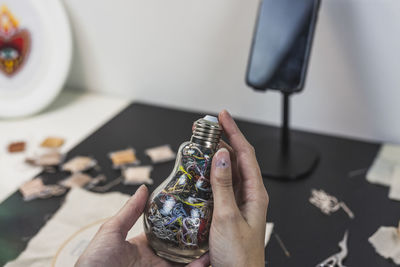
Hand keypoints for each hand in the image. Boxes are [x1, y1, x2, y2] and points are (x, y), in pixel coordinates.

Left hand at [75, 185, 208, 266]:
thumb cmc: (94, 262)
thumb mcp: (111, 232)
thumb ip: (130, 211)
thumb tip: (144, 188)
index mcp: (142, 246)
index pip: (167, 232)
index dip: (181, 222)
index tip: (196, 209)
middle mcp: (154, 260)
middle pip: (180, 248)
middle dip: (195, 239)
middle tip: (212, 225)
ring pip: (186, 262)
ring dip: (201, 253)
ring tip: (216, 241)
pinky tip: (207, 259)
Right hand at [208, 110, 268, 266]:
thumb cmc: (239, 256)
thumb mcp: (227, 217)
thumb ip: (223, 185)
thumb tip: (220, 155)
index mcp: (256, 193)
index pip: (245, 153)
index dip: (234, 131)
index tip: (223, 116)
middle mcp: (250, 194)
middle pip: (238, 158)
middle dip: (224, 139)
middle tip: (207, 127)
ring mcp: (240, 201)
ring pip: (229, 170)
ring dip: (217, 154)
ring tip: (203, 143)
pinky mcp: (230, 210)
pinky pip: (222, 184)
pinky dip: (212, 172)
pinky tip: (203, 169)